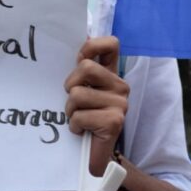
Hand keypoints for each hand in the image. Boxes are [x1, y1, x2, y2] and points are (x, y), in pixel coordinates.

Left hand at [64, 36, 128, 175]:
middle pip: (86, 68)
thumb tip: (81, 35)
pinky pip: (79, 116)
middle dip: (70, 86)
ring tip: (78, 118)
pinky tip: (83, 132)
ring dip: (70, 110)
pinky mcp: (114, 121)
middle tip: (74, 102)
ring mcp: (120, 104)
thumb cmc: (86, 120)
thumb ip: (83, 69)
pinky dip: (74, 126)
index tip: (80, 59)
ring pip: (78, 94)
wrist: (97, 156)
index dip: (92, 46)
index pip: (111, 45)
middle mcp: (121, 86)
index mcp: (112, 75)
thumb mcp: (83, 90)